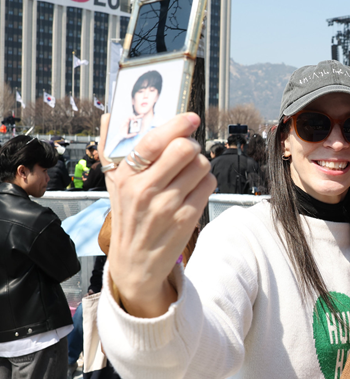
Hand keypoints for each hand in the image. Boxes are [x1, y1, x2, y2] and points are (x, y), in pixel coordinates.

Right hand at [102, 112, 215, 317]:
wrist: (136, 263)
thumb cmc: (127, 216)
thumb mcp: (114, 184)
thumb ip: (112, 149)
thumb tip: (112, 116)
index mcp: (126, 176)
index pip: (155, 140)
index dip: (178, 124)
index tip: (190, 118)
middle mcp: (146, 189)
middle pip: (185, 149)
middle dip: (191, 146)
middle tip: (187, 152)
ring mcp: (168, 205)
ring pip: (201, 165)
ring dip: (200, 164)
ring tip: (189, 173)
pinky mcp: (187, 218)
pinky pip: (209, 185)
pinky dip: (205, 182)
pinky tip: (194, 189)